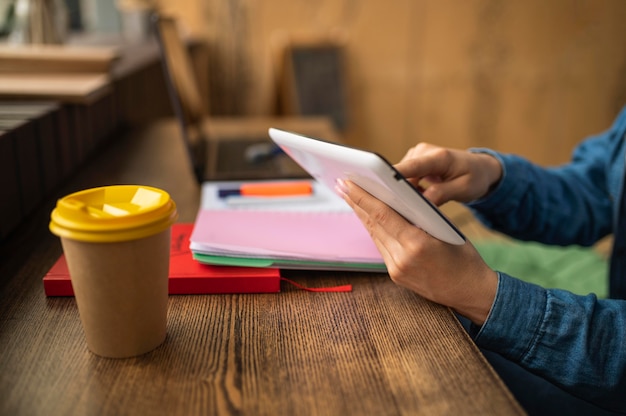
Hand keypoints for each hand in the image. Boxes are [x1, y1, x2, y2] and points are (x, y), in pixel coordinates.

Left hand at [336, 179, 497, 324]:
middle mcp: (402, 258)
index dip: (363, 197)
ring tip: (351, 197)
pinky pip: (381, 247)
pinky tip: (368, 218)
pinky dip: (374, 230)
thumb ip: (422, 215)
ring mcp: (397, 269)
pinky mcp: (396, 275)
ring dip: (362, 215)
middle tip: (343, 185)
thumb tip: (398, 196)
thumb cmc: (465, 259)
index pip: (383, 215)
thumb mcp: (447, 230)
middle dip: (356, 203)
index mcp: (417, 244)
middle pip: (373, 224)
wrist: (471, 292)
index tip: (349, 183)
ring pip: (374, 235)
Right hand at [394, 143, 502, 205]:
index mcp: (438, 157)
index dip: (393, 176)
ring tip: (413, 206)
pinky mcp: (414, 162)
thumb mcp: (464, 189)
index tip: (378, 185)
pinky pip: (404, 178)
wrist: (480, 168)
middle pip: (401, 174)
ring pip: (401, 178)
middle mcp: (423, 152)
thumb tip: (423, 202)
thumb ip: (442, 194)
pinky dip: (407, 191)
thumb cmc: (475, 177)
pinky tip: (415, 200)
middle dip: (398, 192)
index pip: (411, 167)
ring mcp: (416, 156)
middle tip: (402, 212)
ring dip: (404, 193)